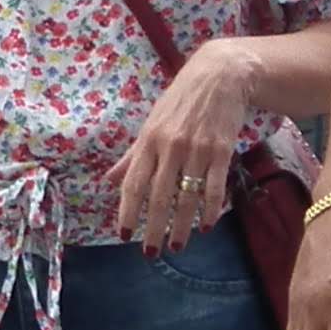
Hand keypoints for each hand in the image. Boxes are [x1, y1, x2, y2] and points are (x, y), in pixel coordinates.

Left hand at [107, 41, 255, 253]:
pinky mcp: (222, 150)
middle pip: (158, 196)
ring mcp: (197, 149)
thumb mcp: (151, 123)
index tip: (123, 235)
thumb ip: (132, 155)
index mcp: (148, 140)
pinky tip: (206, 226)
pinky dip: (210, 210)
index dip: (127, 211)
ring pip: (186, 196)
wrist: (220, 75)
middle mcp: (170, 147)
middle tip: (150, 253)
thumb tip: (108, 180)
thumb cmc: (180, 101)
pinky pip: (215, 187)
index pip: (133, 183)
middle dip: (153, 228)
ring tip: (176, 246)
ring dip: (181, 226)